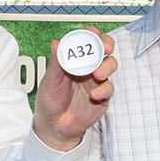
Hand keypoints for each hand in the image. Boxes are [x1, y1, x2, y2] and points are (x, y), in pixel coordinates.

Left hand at [32, 29, 116, 150]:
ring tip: (97, 74)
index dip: (90, 35)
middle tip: (105, 48)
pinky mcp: (102, 96)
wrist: (55, 127)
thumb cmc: (50, 102)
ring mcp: (96, 81)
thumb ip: (56, 63)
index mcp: (73, 60)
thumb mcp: (49, 82)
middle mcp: (87, 68)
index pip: (85, 42)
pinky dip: (103, 89)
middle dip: (106, 45)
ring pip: (110, 65)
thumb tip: (57, 43)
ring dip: (107, 66)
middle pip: (103, 49)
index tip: (92, 32)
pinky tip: (92, 95)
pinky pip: (109, 88)